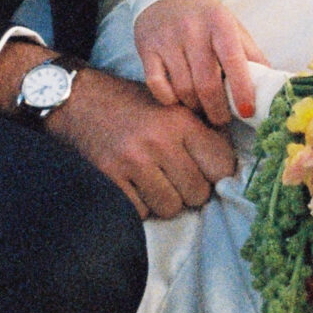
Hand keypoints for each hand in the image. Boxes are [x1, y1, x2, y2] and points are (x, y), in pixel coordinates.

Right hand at [50, 62, 236, 218]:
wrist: (78, 100)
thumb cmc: (131, 103)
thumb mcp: (172, 103)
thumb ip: (203, 127)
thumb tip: (234, 159)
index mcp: (180, 121)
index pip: (222, 166)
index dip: (217, 172)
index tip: (208, 170)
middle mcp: (159, 142)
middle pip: (198, 193)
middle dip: (191, 189)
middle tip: (177, 175)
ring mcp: (132, 162)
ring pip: (171, 208)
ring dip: (166, 199)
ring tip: (156, 180)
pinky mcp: (109, 178)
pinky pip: (142, 212)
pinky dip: (140, 204)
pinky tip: (135, 184)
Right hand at [134, 0, 269, 125]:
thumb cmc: (206, 16)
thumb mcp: (232, 27)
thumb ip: (251, 54)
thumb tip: (271, 85)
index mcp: (219, 23)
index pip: (233, 59)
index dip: (242, 89)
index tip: (247, 112)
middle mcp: (192, 29)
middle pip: (206, 82)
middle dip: (216, 109)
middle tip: (221, 120)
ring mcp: (167, 39)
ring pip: (183, 87)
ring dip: (194, 106)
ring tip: (201, 110)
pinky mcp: (147, 48)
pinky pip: (157, 84)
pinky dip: (168, 99)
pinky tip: (177, 100)